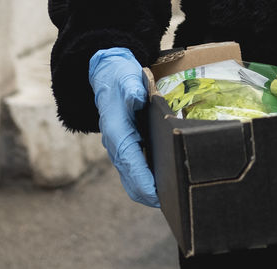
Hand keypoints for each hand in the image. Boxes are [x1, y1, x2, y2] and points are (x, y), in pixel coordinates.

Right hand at [89, 47, 159, 207]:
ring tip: (169, 199)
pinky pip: (133, 169)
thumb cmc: (119, 76)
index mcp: (116, 130)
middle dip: (147, 193)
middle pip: (129, 178)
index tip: (156, 195)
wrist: (106, 74)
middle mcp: (115, 143)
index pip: (129, 162)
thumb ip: (132, 88)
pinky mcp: (125, 146)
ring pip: (130, 177)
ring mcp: (119, 147)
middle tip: (171, 203)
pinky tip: (160, 184)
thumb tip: (137, 98)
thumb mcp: (126, 77)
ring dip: (146, 190)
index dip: (143, 180)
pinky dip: (144, 181)